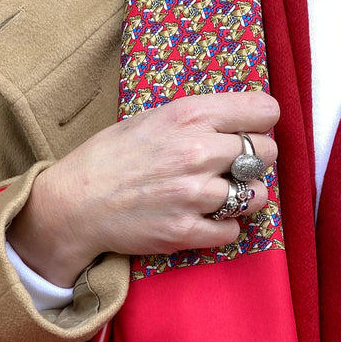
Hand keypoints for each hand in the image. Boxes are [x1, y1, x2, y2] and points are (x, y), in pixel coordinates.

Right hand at [7, 91, 279, 287]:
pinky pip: (232, 230)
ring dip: (243, 198)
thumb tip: (236, 124)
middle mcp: (198, 152)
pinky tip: (204, 221)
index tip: (249, 133)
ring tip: (221, 198)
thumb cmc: (109, 158)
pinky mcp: (185, 231)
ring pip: (256, 196)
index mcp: (190, 115)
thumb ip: (196, 118)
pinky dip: (223, 228)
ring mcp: (194, 194)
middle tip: (232, 170)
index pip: (264, 111)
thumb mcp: (152, 118)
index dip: (260, 123)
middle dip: (253, 163)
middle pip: (266, 154)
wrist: (74, 203)